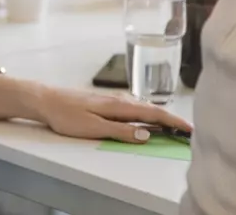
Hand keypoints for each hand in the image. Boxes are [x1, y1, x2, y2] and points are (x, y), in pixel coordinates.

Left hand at [36, 86, 192, 143]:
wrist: (44, 99)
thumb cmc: (66, 115)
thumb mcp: (94, 127)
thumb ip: (121, 131)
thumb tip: (148, 135)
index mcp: (119, 105)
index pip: (153, 113)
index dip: (173, 121)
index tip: (191, 129)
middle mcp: (119, 99)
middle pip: (151, 109)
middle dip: (170, 119)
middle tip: (187, 132)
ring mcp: (111, 99)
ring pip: (141, 107)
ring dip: (158, 117)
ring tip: (172, 127)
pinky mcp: (104, 102)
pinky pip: (132, 108)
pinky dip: (144, 114)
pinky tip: (144, 119)